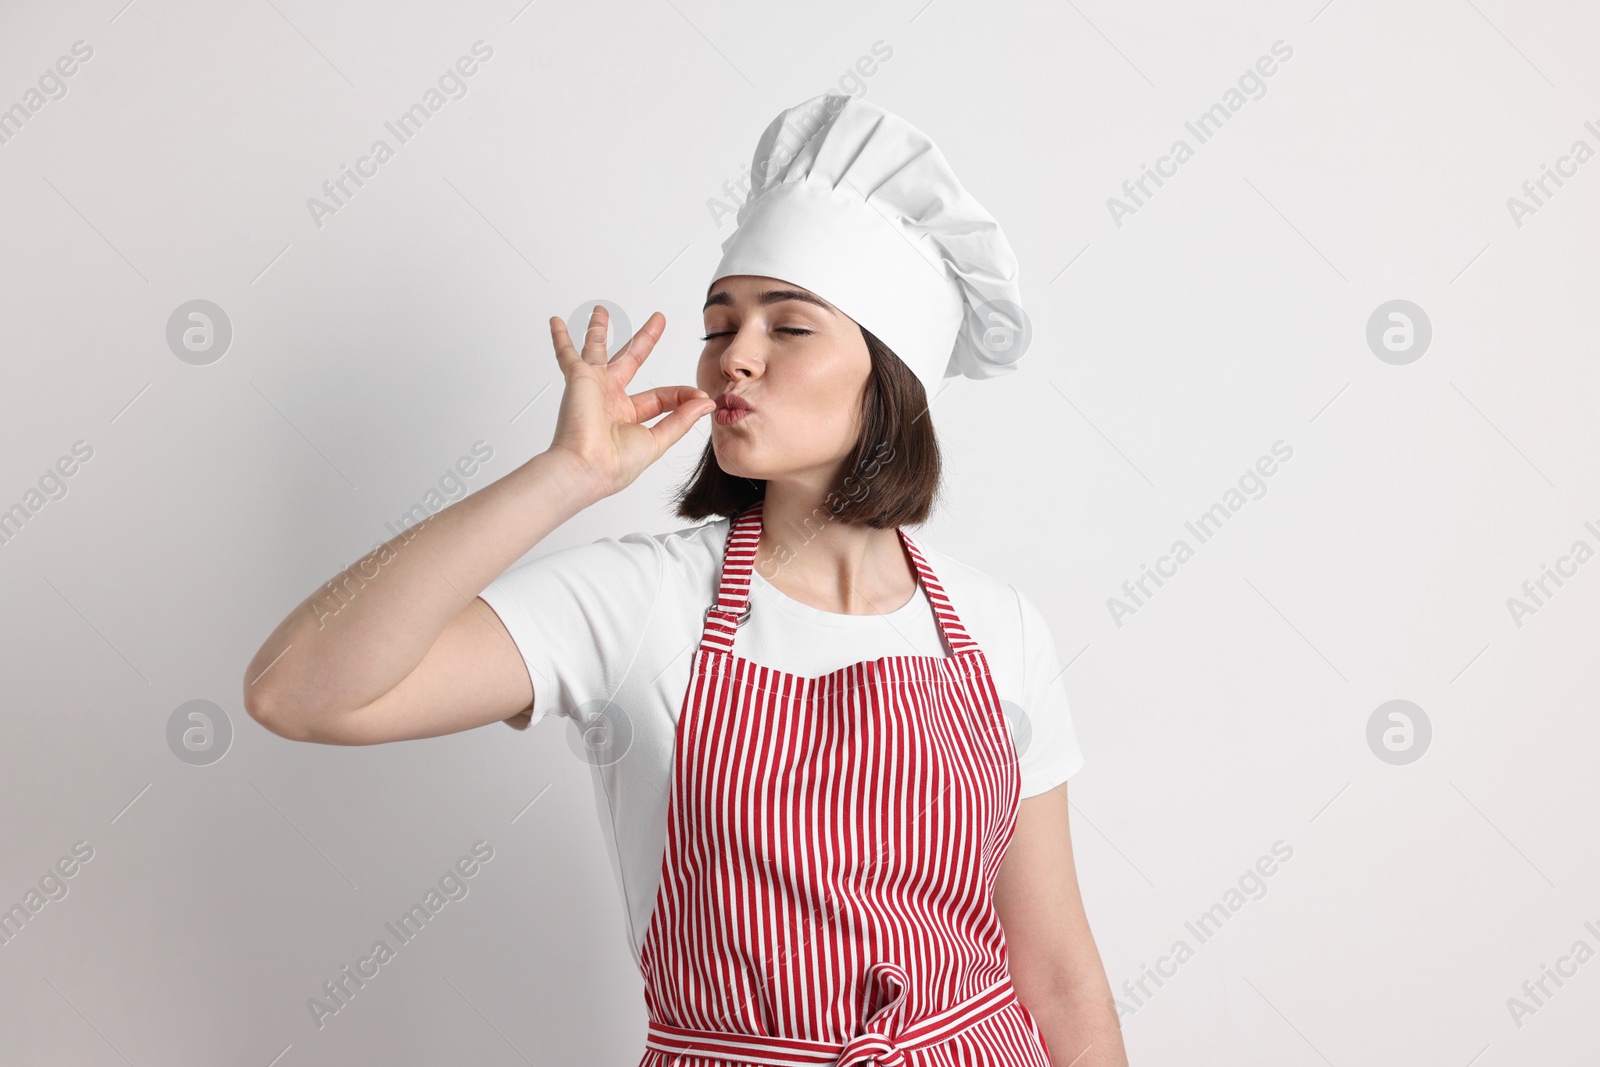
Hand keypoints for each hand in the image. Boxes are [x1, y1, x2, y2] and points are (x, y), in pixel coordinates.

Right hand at [545, 307, 715, 498]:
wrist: (585, 467)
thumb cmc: (615, 464)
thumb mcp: (657, 441)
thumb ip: (681, 419)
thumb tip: (705, 402)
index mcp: (628, 417)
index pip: (660, 396)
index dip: (683, 395)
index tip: (700, 397)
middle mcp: (610, 399)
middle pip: (632, 360)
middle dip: (645, 339)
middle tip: (658, 320)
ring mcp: (593, 386)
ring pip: (598, 349)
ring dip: (599, 330)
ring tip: (602, 312)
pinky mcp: (578, 379)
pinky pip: (567, 354)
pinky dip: (560, 338)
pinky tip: (556, 322)